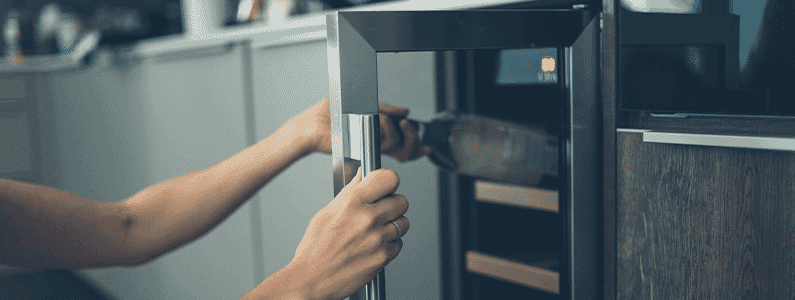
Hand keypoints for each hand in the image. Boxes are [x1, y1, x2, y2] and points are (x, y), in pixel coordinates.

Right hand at [284, 167, 409, 299]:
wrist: (312, 279)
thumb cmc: (315, 249)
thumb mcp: (327, 213)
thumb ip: (349, 193)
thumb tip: (361, 176)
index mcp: (353, 203)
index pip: (389, 179)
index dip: (389, 182)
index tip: (385, 186)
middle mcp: (368, 218)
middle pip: (401, 201)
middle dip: (393, 204)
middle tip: (382, 210)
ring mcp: (378, 239)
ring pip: (403, 223)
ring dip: (393, 225)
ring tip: (376, 230)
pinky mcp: (383, 257)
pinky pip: (399, 244)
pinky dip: (390, 244)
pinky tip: (374, 245)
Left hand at [295, 98, 431, 161]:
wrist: (312, 125)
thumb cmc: (329, 114)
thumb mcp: (362, 103)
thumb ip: (385, 108)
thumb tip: (404, 111)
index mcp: (376, 135)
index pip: (402, 146)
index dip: (417, 147)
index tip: (426, 147)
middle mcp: (375, 144)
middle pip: (406, 148)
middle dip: (411, 135)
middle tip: (406, 123)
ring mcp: (370, 148)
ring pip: (397, 143)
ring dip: (392, 125)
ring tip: (381, 118)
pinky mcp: (364, 149)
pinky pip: (386, 144)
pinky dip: (387, 129)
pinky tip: (382, 122)